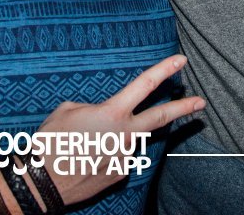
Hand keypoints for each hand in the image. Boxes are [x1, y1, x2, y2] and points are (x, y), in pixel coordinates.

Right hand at [28, 55, 204, 205]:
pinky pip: (117, 157)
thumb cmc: (51, 142)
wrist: (43, 181)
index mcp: (113, 112)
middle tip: (200, 102)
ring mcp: (125, 156)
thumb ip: (92, 107)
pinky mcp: (120, 173)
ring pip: (129, 139)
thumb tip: (101, 115)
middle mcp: (125, 134)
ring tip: (87, 142)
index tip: (180, 61)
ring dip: (117, 137)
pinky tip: (88, 158)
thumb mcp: (68, 110)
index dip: (164, 70)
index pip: (145, 85)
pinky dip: (106, 154)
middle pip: (161, 117)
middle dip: (183, 108)